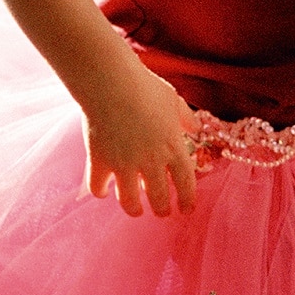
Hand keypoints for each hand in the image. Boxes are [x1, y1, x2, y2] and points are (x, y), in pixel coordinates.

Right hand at [81, 57, 199, 216]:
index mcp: (172, 147)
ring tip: (136, 210)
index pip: (185, 183)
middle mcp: (150, 161)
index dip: (187, 200)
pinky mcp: (99, 161)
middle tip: (162, 212)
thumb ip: (186, 118)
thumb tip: (196, 128)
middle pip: (159, 197)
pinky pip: (98, 187)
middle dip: (162, 209)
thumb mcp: (173, 100)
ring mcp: (124, 164)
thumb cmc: (144, 86)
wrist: (110, 82)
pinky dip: (100, 192)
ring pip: (129, 201)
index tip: (186, 209)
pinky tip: (103, 192)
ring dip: (134, 209)